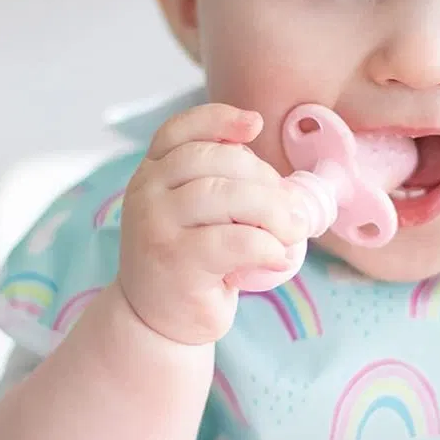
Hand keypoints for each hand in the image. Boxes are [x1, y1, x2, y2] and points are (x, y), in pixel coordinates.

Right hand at [117, 104, 309, 345]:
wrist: (157, 320)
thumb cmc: (190, 261)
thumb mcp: (193, 215)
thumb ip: (219, 186)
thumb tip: (279, 180)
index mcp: (152, 172)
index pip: (181, 130)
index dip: (219, 119)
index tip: (256, 125)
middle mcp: (146, 191)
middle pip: (214, 159)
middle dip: (263, 177)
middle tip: (291, 208)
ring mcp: (156, 226)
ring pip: (224, 195)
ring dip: (271, 209)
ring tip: (293, 231)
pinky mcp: (176, 262)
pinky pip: (233, 241)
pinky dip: (266, 245)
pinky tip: (278, 256)